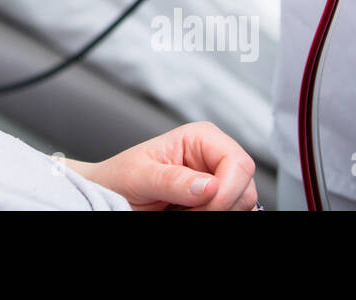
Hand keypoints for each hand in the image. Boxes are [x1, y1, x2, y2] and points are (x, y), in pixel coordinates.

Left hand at [82, 121, 258, 209]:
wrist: (109, 193)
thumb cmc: (120, 177)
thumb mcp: (140, 176)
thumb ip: (172, 179)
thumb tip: (208, 185)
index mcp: (201, 137)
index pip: (239, 163)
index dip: (227, 190)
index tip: (202, 207)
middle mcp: (214, 156)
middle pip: (246, 188)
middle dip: (219, 207)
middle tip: (185, 211)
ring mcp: (219, 180)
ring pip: (243, 206)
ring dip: (215, 214)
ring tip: (182, 210)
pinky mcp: (217, 201)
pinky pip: (233, 214)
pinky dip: (214, 218)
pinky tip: (189, 213)